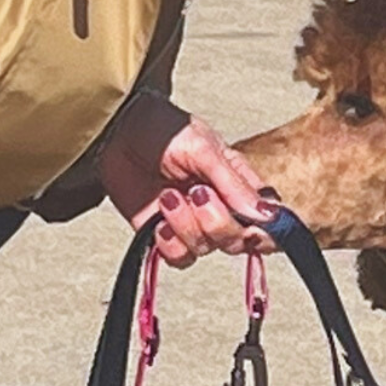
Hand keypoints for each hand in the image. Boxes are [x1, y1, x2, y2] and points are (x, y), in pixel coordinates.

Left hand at [98, 91, 280, 268]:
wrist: (117, 132)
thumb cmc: (164, 128)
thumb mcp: (204, 149)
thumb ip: (233, 185)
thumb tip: (266, 215)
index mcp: (239, 186)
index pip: (268, 223)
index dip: (265, 233)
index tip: (251, 228)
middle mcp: (221, 209)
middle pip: (238, 241)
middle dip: (217, 223)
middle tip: (197, 194)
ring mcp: (192, 224)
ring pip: (205, 249)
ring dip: (186, 226)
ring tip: (168, 196)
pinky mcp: (164, 235)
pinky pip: (178, 257)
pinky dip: (168, 241)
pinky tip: (159, 217)